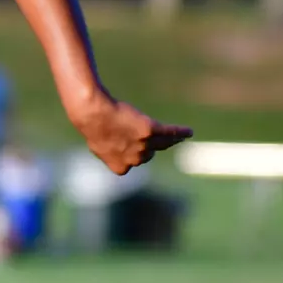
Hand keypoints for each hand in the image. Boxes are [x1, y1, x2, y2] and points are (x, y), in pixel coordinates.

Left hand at [73, 96, 192, 174]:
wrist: (94, 114)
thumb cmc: (93, 127)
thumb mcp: (100, 146)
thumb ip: (112, 153)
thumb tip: (118, 155)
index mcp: (121, 168)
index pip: (135, 161)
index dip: (133, 151)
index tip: (130, 145)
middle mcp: (135, 159)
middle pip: (148, 153)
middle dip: (145, 145)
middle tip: (143, 136)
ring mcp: (144, 145)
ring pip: (162, 143)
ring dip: (171, 140)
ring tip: (179, 137)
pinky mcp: (150, 130)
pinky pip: (169, 132)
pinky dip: (180, 132)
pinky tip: (189, 132)